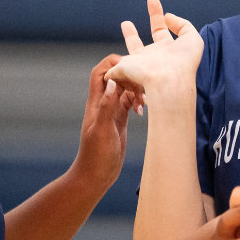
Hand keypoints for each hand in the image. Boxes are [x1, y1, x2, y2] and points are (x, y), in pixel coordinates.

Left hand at [69, 55, 138, 192]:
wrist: (95, 176)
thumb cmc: (96, 156)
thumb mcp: (102, 130)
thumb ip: (107, 106)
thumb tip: (112, 81)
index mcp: (96, 103)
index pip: (100, 72)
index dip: (113, 64)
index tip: (131, 66)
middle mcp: (103, 104)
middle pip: (115, 77)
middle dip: (130, 76)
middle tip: (143, 88)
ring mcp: (111, 112)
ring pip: (124, 90)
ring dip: (136, 90)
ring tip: (143, 103)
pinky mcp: (119, 121)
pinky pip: (129, 103)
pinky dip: (137, 102)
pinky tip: (142, 111)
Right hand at [107, 0, 203, 101]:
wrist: (170, 81)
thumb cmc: (183, 62)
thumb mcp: (192, 38)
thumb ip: (182, 25)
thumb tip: (167, 17)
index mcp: (167, 49)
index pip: (160, 29)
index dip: (156, 13)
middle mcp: (152, 57)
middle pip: (140, 42)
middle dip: (134, 32)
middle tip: (126, 23)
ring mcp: (139, 64)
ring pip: (128, 53)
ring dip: (128, 39)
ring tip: (125, 24)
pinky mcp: (125, 70)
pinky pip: (114, 71)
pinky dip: (110, 72)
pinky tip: (106, 74)